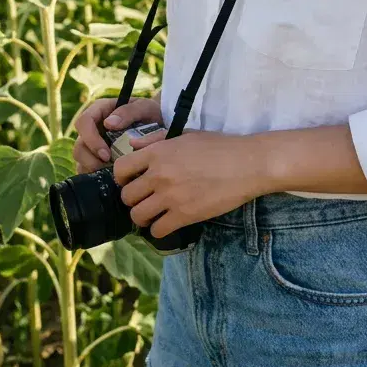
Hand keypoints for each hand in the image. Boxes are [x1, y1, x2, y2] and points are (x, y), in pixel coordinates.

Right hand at [72, 93, 162, 174]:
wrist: (159, 126)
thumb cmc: (150, 113)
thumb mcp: (144, 107)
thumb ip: (129, 112)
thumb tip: (109, 123)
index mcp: (100, 110)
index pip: (83, 122)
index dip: (91, 139)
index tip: (106, 154)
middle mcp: (93, 127)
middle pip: (79, 145)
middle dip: (90, 159)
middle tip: (108, 167)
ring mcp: (93, 143)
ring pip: (80, 159)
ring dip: (92, 169)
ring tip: (110, 174)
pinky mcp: (96, 157)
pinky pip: (86, 169)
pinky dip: (95, 176)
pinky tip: (110, 177)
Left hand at [113, 131, 266, 239]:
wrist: (246, 164)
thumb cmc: (219, 147)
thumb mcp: (185, 135)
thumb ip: (156, 140)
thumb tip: (133, 145)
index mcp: (158, 152)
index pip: (120, 169)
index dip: (122, 178)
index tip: (132, 182)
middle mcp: (159, 174)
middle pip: (127, 196)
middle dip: (134, 200)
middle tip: (146, 200)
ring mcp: (170, 196)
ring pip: (138, 216)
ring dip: (144, 217)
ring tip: (155, 214)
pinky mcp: (184, 215)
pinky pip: (157, 231)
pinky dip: (159, 230)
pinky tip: (168, 223)